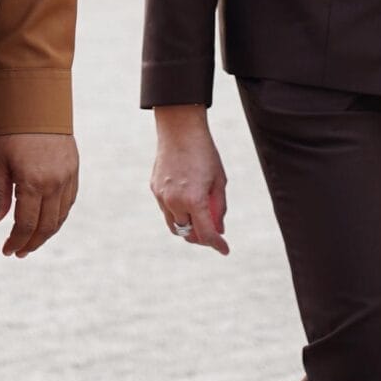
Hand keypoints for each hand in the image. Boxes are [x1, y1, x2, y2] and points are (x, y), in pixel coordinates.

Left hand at [0, 132, 78, 256]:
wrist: (37, 105)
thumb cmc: (11, 132)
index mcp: (33, 183)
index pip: (26, 224)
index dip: (16, 241)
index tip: (7, 251)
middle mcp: (54, 184)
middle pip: (46, 226)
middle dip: (31, 243)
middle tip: (18, 252)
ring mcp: (67, 178)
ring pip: (60, 217)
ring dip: (46, 234)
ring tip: (31, 242)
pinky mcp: (74, 171)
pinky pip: (68, 202)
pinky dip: (58, 217)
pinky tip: (46, 222)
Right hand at [149, 105, 229, 254]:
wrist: (179, 130)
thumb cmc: (204, 154)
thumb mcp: (219, 181)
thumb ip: (219, 207)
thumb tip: (219, 228)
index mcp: (194, 200)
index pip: (206, 233)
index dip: (217, 244)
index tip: (225, 249)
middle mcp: (175, 202)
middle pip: (187, 234)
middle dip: (201, 238)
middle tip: (213, 235)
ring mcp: (162, 196)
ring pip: (174, 224)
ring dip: (187, 227)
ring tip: (199, 220)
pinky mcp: (155, 189)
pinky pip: (166, 210)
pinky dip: (177, 213)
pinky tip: (186, 202)